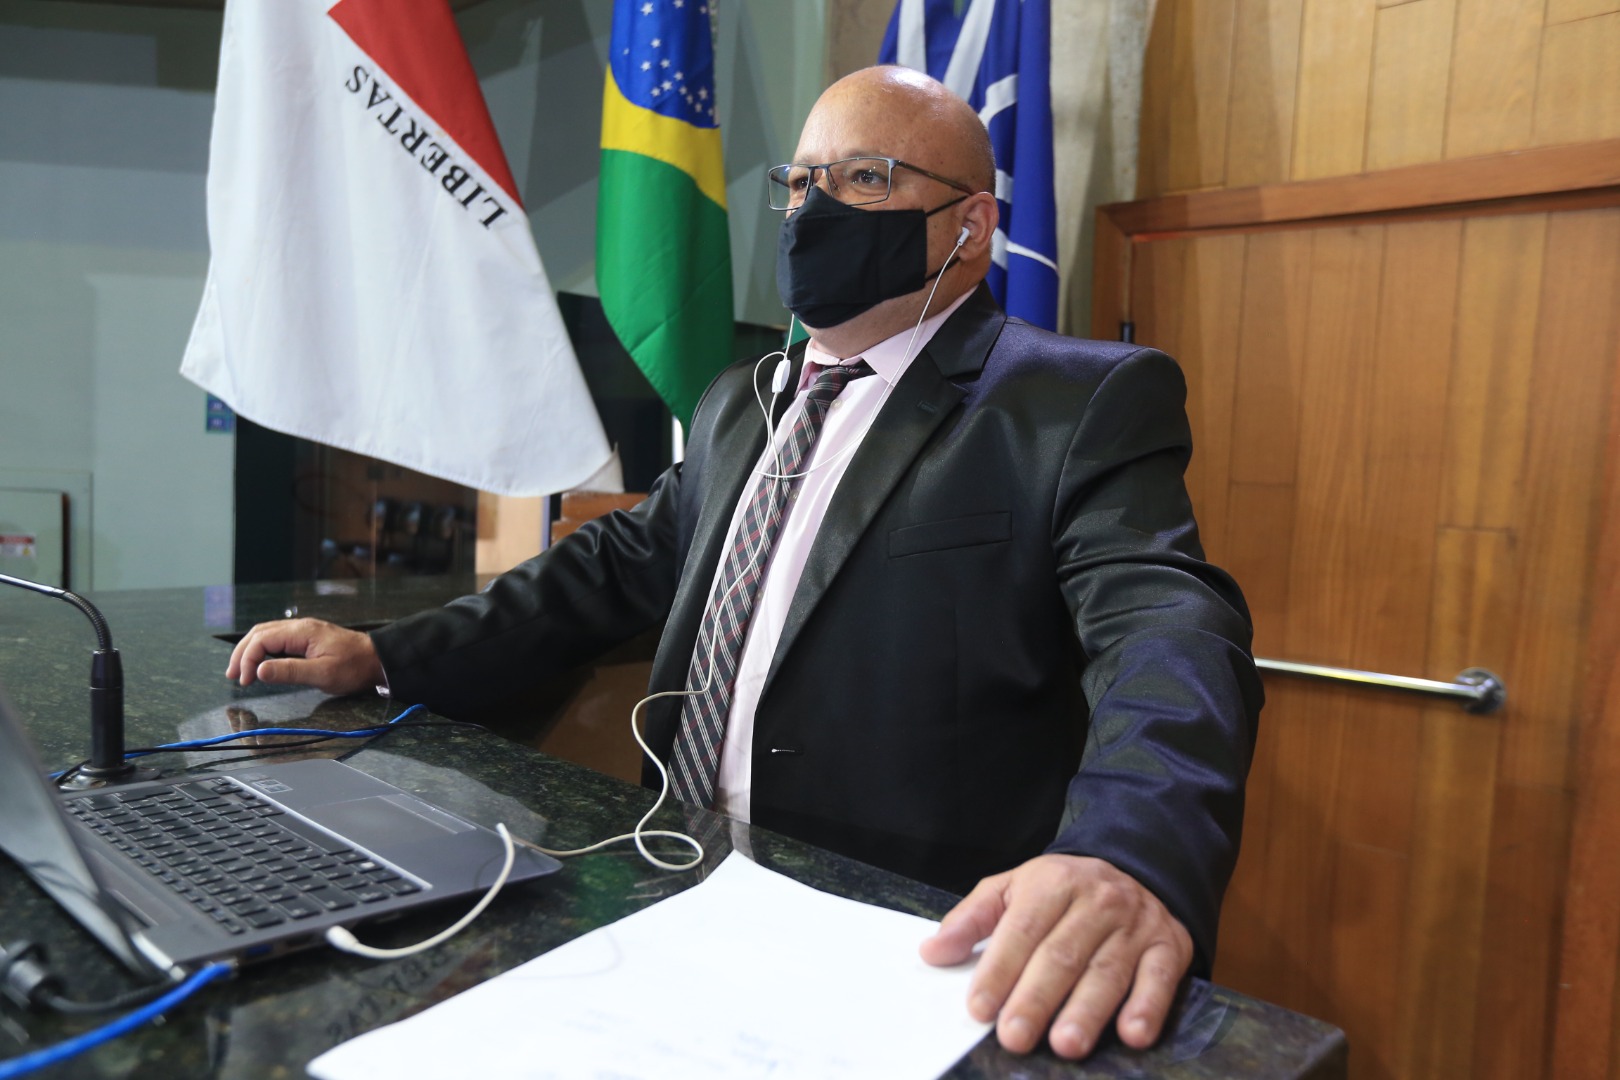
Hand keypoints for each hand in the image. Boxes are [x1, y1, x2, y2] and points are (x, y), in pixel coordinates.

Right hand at [224, 618, 383, 695]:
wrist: (379, 659)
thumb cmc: (355, 667)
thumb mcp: (323, 674)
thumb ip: (290, 671)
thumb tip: (259, 671)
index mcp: (302, 632)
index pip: (262, 639)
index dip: (248, 660)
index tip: (245, 681)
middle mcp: (300, 626)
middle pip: (259, 633)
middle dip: (242, 653)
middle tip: (232, 676)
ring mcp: (304, 630)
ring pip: (266, 634)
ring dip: (250, 651)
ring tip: (240, 671)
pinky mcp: (308, 637)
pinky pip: (278, 638)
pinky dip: (263, 650)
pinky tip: (260, 662)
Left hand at [919, 853, 1192, 1059]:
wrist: (1137, 867)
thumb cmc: (1063, 891)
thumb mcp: (1014, 889)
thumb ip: (972, 919)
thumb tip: (932, 952)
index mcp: (1053, 883)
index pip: (1022, 931)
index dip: (1000, 970)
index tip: (979, 1008)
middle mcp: (1097, 901)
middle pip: (1062, 955)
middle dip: (1036, 999)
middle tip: (1014, 1037)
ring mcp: (1135, 924)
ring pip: (1108, 971)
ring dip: (1087, 1011)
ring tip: (1065, 1044)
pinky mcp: (1169, 946)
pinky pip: (1160, 978)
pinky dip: (1148, 1006)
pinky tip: (1132, 1034)